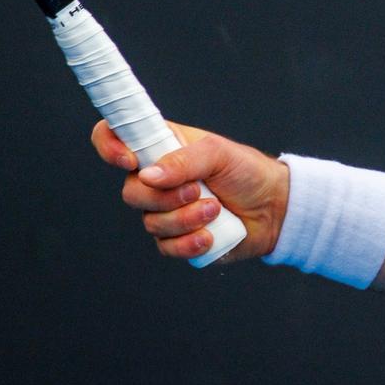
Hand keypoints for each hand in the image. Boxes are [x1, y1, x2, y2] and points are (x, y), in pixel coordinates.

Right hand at [92, 120, 288, 263]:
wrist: (275, 208)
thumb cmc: (248, 172)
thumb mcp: (220, 154)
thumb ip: (185, 160)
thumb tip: (149, 175)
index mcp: (161, 147)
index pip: (114, 138)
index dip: (110, 147)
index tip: (131, 161)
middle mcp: (157, 180)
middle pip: (131, 192)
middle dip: (165, 197)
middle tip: (198, 190)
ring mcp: (165, 211)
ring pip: (151, 223)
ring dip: (186, 219)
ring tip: (217, 209)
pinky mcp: (177, 239)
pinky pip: (166, 247)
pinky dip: (189, 242)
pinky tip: (211, 235)